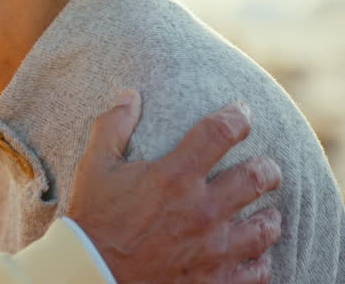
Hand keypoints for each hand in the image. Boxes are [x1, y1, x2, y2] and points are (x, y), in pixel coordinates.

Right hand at [68, 91, 282, 283]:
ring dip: (267, 215)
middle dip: (266, 168)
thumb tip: (130, 95)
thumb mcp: (94, 167)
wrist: (92, 276)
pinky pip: (259, 270)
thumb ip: (113, 126)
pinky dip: (261, 260)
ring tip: (264, 212)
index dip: (237, 117)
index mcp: (174, 177)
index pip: (220, 133)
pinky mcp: (217, 281)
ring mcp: (214, 249)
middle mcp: (203, 211)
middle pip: (258, 177)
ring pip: (266, 227)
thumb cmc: (93, 221)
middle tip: (264, 168)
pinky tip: (254, 254)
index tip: (241, 114)